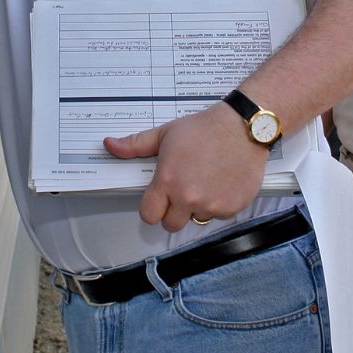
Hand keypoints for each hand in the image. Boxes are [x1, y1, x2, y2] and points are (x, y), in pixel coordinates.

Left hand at [103, 105, 268, 231]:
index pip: (149, 215)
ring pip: (196, 219)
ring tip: (206, 181)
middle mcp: (188, 197)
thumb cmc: (205, 129)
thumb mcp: (166, 133)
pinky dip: (220, 204)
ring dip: (198, 207)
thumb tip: (109, 144)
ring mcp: (211, 205)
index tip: (160, 198)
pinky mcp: (231, 207)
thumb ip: (136, 144)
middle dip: (174, 211)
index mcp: (168, 181)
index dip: (153, 207)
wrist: (243, 127)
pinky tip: (222, 183)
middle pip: (171, 224)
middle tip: (184, 190)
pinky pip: (219, 216)